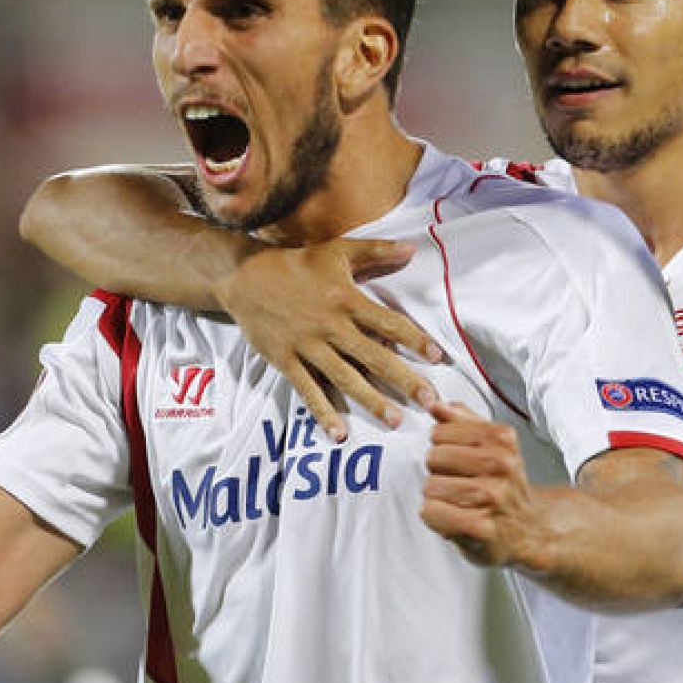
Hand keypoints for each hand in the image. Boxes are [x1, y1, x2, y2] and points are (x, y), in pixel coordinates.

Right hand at [216, 238, 443, 441]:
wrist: (245, 277)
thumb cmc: (296, 264)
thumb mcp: (337, 251)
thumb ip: (376, 250)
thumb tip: (413, 248)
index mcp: (346, 299)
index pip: (388, 323)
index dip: (415, 339)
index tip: (438, 357)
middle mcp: (330, 325)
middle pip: (373, 356)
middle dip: (403, 379)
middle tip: (429, 401)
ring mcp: (307, 346)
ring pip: (345, 377)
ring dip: (370, 400)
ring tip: (394, 420)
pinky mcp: (286, 360)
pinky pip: (308, 390)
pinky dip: (322, 412)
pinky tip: (339, 433)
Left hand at [419, 401, 551, 569]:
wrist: (529, 529)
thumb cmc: (504, 487)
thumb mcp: (492, 446)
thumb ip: (462, 421)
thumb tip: (436, 404)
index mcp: (502, 439)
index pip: (439, 432)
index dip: (442, 448)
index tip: (458, 460)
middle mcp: (500, 465)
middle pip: (433, 457)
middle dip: (438, 473)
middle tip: (459, 484)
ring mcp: (492, 496)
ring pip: (429, 486)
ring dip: (436, 497)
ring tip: (458, 502)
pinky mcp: (480, 526)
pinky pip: (430, 511)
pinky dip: (435, 517)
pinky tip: (454, 517)